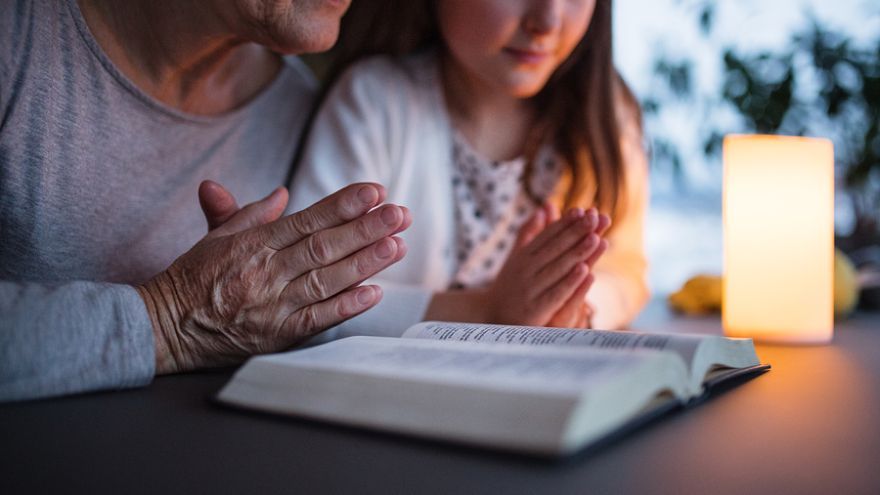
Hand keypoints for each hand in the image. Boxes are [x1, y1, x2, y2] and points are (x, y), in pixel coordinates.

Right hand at [137, 182, 410, 374]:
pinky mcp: (276, 335)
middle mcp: (266, 271)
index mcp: (254, 243)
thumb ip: (250, 213)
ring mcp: (273, 305)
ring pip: (326, 280)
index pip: (307, 219)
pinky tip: (374, 293)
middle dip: (366, 228)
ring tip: (397, 244)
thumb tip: (282, 192)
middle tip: (400, 214)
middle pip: (324, 246)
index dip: (343, 205)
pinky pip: (315, 320)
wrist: (165, 327)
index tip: (375, 191)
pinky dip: (346, 307)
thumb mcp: (215, 237)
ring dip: (365, 262)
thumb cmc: (193, 278)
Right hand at [483, 204, 605, 325]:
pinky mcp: (535, 309)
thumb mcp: (515, 257)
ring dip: (577, 252)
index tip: (582, 210)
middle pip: (555, 248)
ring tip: (595, 238)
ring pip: (558, 268)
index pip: (547, 236)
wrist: (490, 317)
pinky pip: (556, 293)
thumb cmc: (508, 285)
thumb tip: (542, 209)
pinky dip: (570, 282)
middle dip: (576, 232)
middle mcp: (525, 270)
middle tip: (594, 217)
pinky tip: (585, 271)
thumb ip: (529, 234)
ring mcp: (530, 289)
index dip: (565, 223)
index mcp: (523, 256)